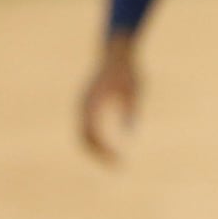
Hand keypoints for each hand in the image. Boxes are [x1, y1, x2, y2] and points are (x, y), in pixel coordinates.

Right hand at [77, 35, 139, 163]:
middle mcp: (83, 104)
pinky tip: (108, 148)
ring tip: (113, 160)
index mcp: (93, 102)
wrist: (117, 53)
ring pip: (82, 134)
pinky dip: (94, 140)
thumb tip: (130, 134)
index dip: (104, 150)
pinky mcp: (87, 103)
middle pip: (83, 137)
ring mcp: (83, 104)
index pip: (93, 134)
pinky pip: (86, 127)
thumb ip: (130, 111)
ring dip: (95, 149)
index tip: (118, 161)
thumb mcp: (135, 91)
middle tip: (116, 166)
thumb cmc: (128, 71)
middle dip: (98, 154)